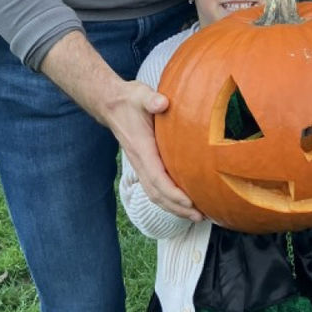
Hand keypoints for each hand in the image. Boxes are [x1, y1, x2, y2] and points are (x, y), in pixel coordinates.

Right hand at [40, 30, 201, 220]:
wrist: (112, 104)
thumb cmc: (130, 100)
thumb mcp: (140, 95)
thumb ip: (151, 99)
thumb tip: (162, 103)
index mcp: (142, 149)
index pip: (158, 178)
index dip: (173, 193)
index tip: (190, 203)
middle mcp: (140, 161)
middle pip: (157, 194)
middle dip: (177, 208)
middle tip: (200, 217)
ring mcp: (140, 164)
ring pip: (155, 194)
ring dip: (174, 207)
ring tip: (195, 215)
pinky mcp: (143, 163)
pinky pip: (155, 187)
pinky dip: (168, 198)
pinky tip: (183, 201)